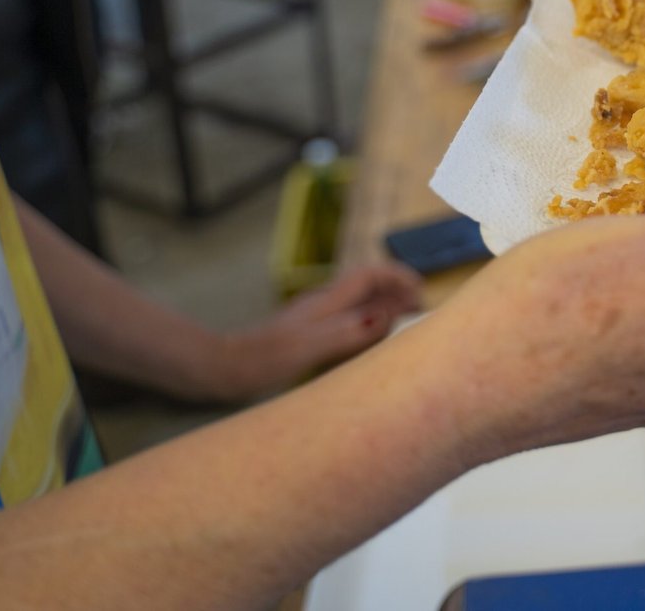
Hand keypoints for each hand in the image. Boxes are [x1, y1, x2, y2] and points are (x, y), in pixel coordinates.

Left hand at [209, 264, 424, 401]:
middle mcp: (322, 303)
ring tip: (403, 324)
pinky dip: (367, 322)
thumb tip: (388, 316)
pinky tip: (368, 343)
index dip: (399, 277)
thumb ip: (347, 331)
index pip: (370, 274)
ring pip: (357, 300)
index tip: (421, 292)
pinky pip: (347, 317)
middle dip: (397, 290)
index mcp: (327, 302)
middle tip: (419, 311)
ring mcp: (314, 317)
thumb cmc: (264, 361)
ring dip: (384, 305)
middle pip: (367, 284)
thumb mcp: (308, 348)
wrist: (223, 370)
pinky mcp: (307, 333)